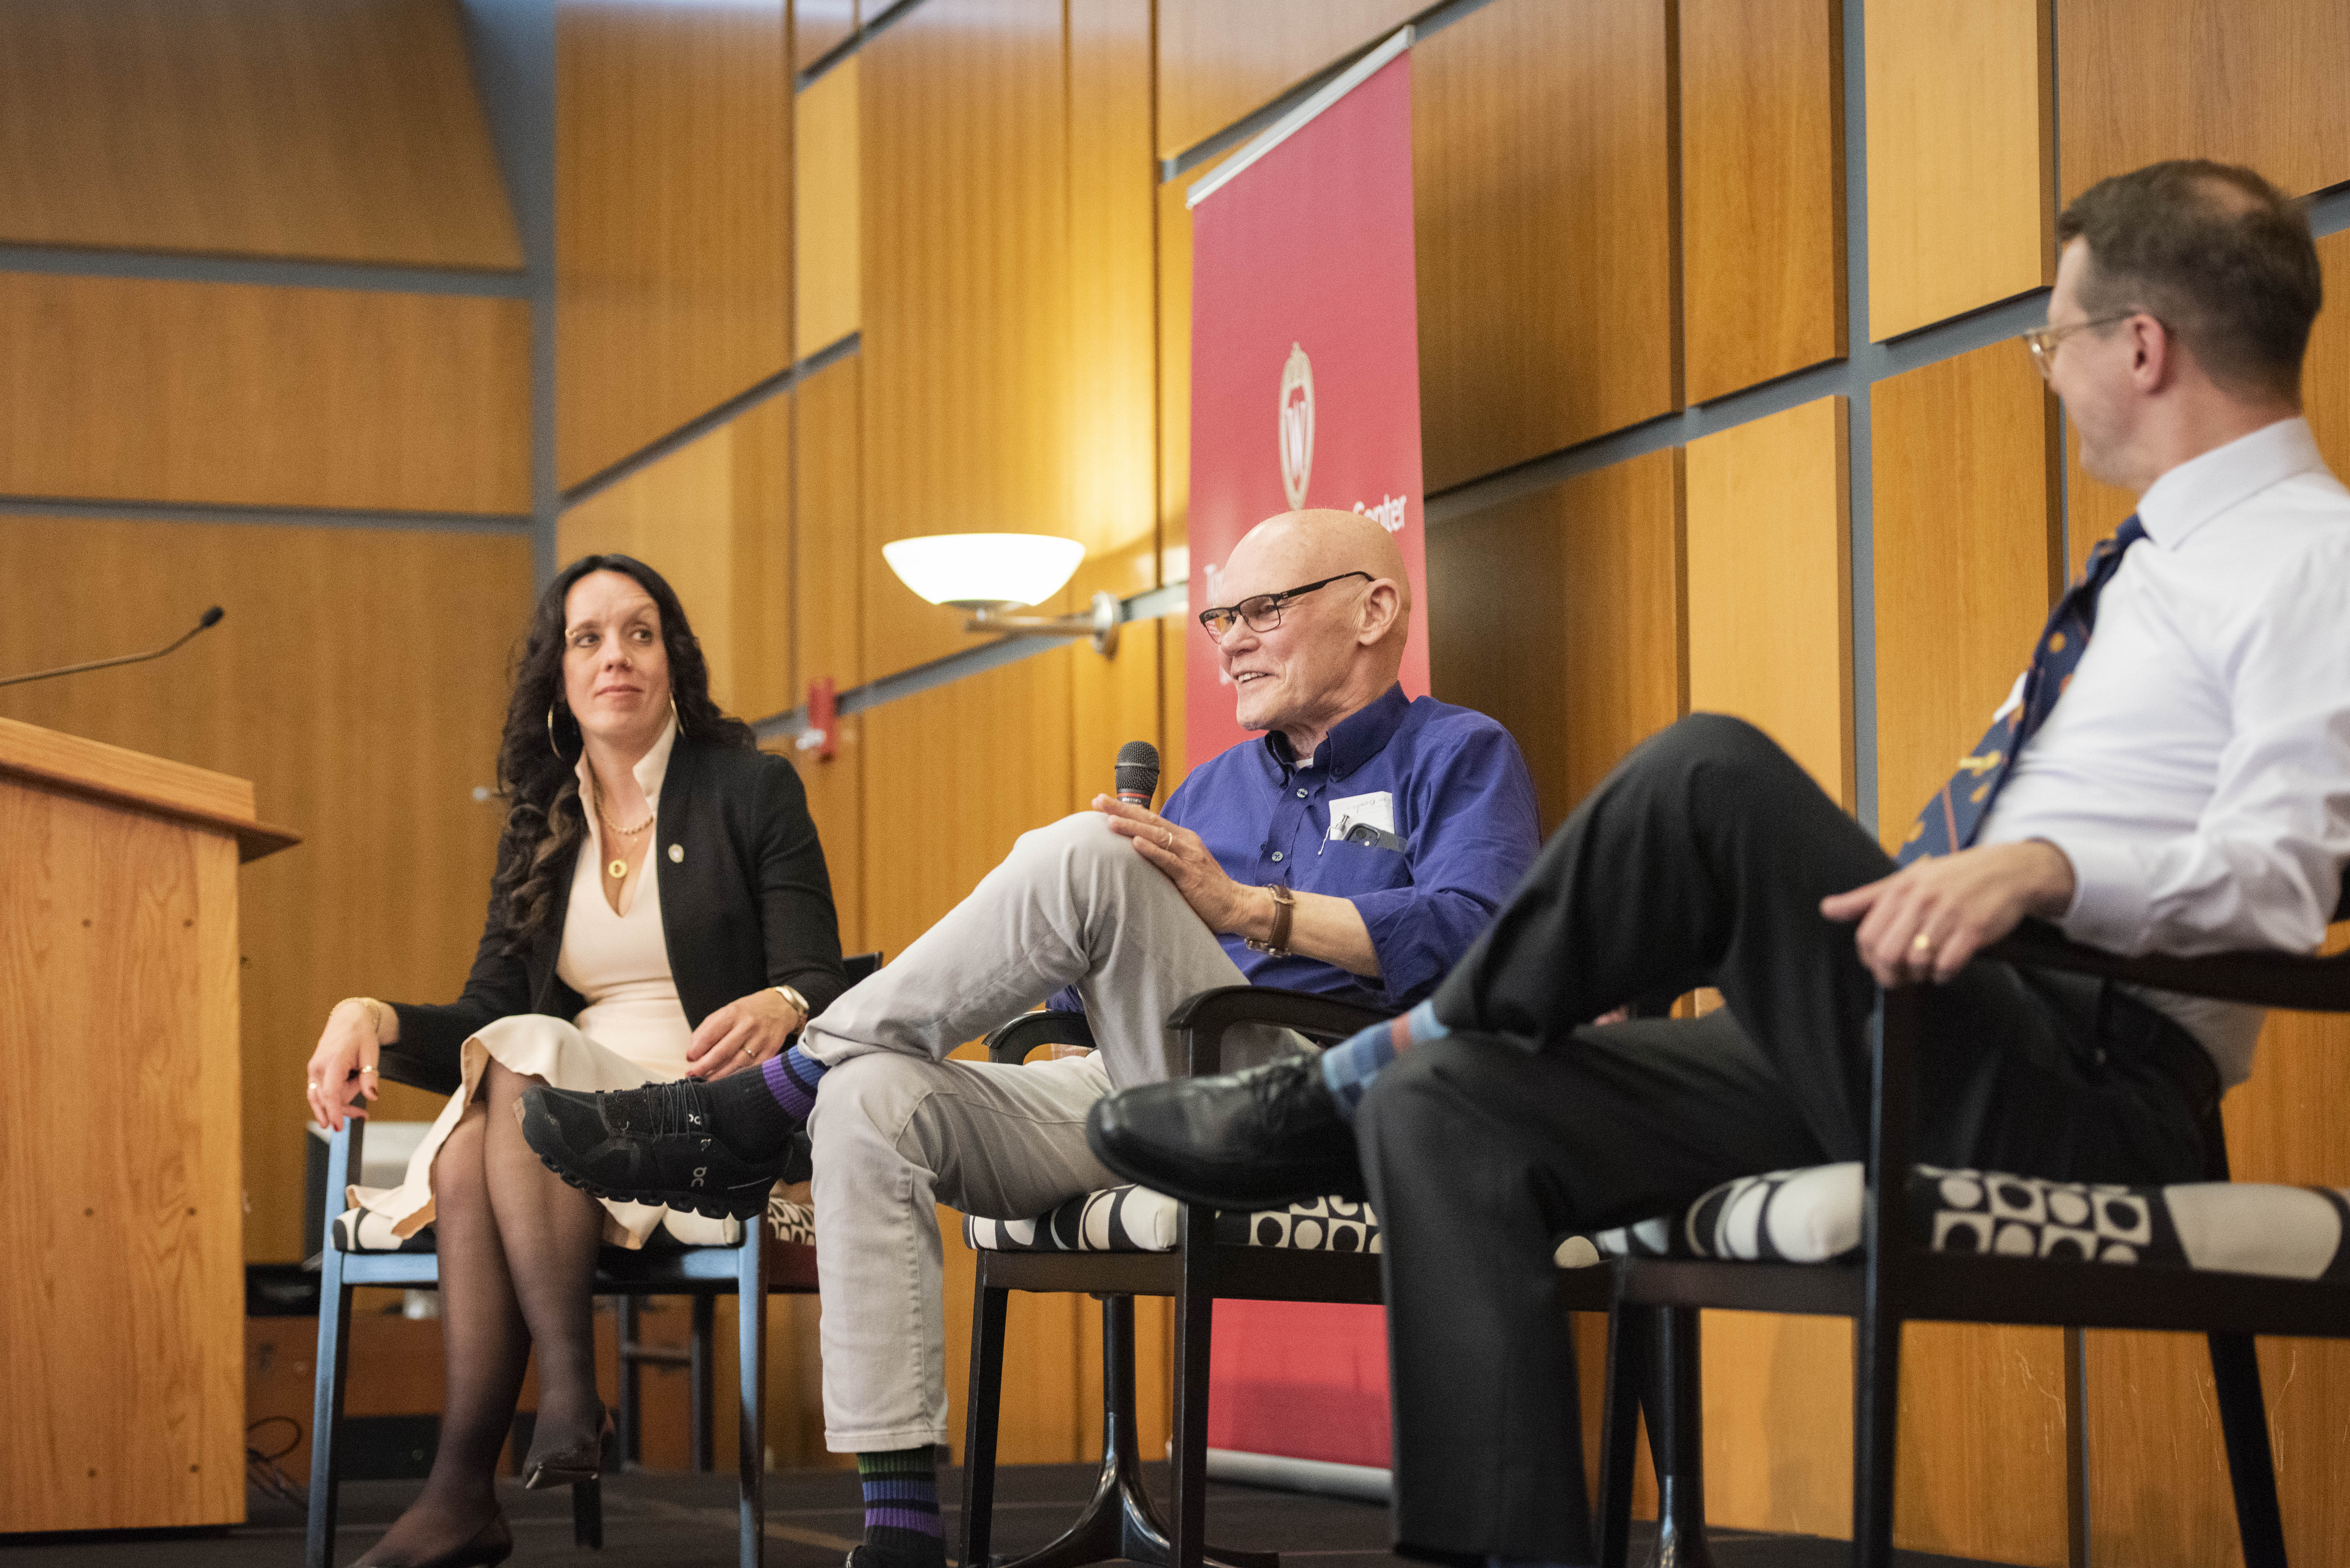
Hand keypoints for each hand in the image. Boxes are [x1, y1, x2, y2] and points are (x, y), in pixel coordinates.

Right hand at [304, 1001, 382, 1132]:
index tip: (337, 1127)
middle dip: (344, 1109)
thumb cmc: (361, 1035)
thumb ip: (370, 1076)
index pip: (330, 1093)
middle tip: (364, 1115)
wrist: (348, 1020)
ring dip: (339, 1105)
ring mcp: (314, 1070)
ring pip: (322, 1098)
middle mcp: (318, 1067)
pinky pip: (321, 1092)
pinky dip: (334, 1098)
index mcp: (333, 1061)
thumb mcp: (371, 1053)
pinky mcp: (314, 1073)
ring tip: (360, 1111)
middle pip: (326, 1099)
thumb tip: (372, 1096)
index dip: (334, 1112)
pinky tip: (349, 1099)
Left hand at [687, 988, 805, 1079]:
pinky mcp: (771, 1051)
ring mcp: (761, 1039)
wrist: (781, 1007)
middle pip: (722, 1052)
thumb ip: (706, 1031)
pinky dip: (737, 1077)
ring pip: (737, 1064)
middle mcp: (748, 1025)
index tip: (690, 1058)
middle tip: (692, 1075)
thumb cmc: (748, 1012)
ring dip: (719, 1076)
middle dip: (704, 1067)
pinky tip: (727, 1081)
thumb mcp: (726, 1012)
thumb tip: (691, 1055)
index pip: (710, 1034)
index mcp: (733, 1013)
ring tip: (706, 1081)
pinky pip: (752, 1069)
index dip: (696, 1050)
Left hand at [1093, 795, 1255, 933]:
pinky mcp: (1190, 874)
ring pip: (1156, 837)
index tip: (1101, 802)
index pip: (1149, 818)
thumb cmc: (1205, 888)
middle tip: (1098, 800)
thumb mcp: (1182, 865)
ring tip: (1109, 820)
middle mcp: (1184, 841)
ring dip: (1132, 827)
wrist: (1235, 905)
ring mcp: (1188, 856)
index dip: (1125, 808)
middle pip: (1149, 821)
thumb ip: (1163, 856)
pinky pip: (1168, 860)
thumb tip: (1135, 852)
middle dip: (1121, 809)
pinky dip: (1152, 850)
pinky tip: (1135, 843)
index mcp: (1181, 838)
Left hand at [1820, 840, 2077, 986]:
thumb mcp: (1906, 879)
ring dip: (1919, 975)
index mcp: (1900, 889)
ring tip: (1926, 969)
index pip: (1867, 936)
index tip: (1880, 965)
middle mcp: (1921, 900)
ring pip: (1917, 962)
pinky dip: (1943, 975)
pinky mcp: (1974, 929)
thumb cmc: (1953, 877)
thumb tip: (1826, 909)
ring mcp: (1948, 914)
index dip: (1869, 960)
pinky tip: (1946, 968)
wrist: (2008, 871)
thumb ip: (1866, 898)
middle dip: (1890, 975)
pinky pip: (1947, 965)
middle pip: (1887, 954)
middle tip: (1901, 977)